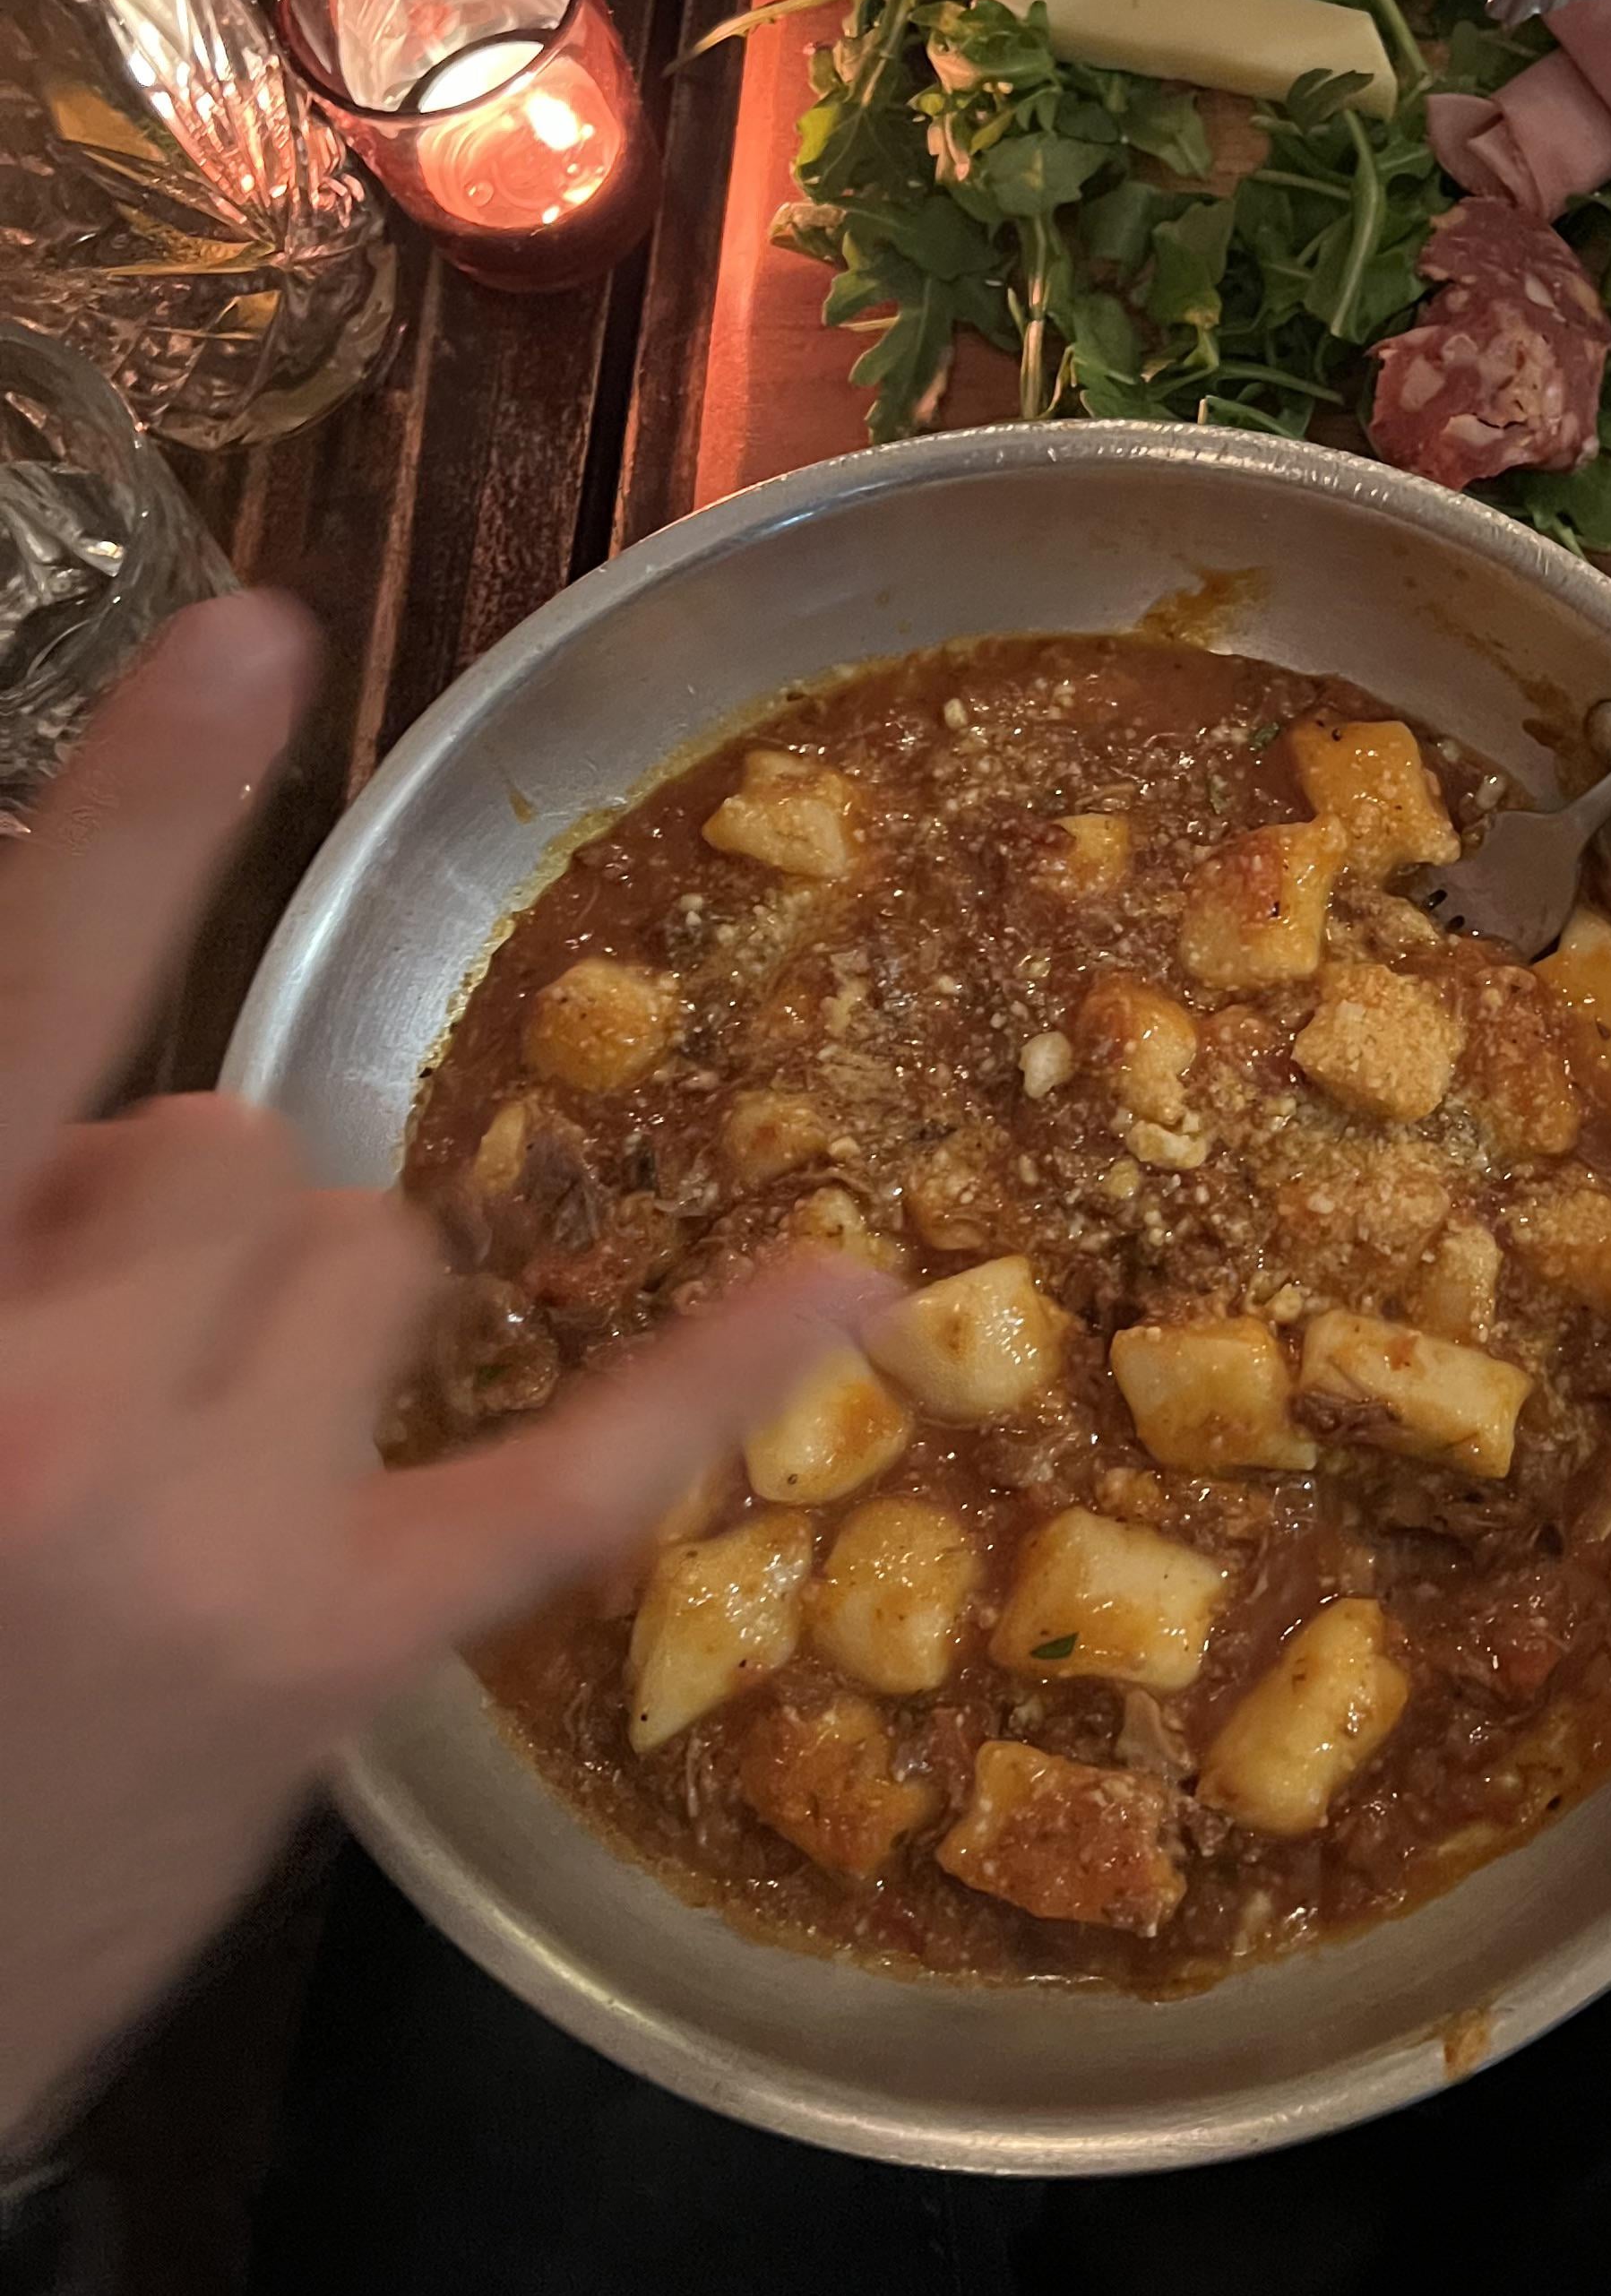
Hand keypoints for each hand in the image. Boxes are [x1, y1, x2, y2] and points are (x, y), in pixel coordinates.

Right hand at [0, 598, 882, 2149]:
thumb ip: (13, 1226)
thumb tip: (147, 1135)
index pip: (35, 993)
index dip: (140, 809)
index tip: (263, 638)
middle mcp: (52, 1397)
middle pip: (240, 1144)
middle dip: (191, 1219)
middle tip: (93, 1376)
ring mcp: (208, 1536)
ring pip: (371, 1254)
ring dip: (306, 1307)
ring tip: (186, 1462)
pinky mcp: (330, 1657)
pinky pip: (556, 1485)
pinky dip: (699, 1377)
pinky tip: (842, 1288)